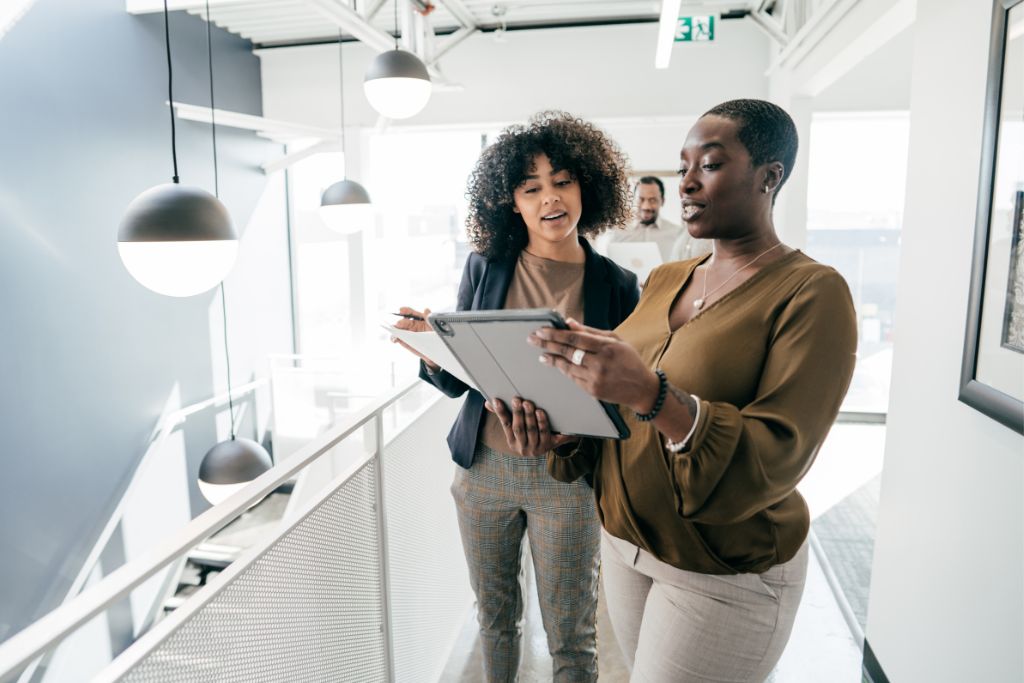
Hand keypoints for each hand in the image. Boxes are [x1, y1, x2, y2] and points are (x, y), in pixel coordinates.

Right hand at [391, 306, 439, 370]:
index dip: (406, 311)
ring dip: (395, 330)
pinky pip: (398, 339)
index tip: (401, 310)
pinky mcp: (406, 342)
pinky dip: (395, 338)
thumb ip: (430, 318)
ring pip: (399, 329)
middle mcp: (413, 325)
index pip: (411, 313)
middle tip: (399, 324)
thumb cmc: (437, 336)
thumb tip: (426, 310)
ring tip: (395, 331)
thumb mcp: (435, 326)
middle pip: (404, 322)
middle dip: (401, 322)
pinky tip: (395, 339)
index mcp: (420, 319)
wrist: (438, 350)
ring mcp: (408, 333)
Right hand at [487, 398, 576, 456]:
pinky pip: (545, 433)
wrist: (548, 446)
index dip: (501, 413)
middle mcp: (522, 447)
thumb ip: (504, 414)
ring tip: (528, 404)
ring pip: (532, 431)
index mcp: (512, 441)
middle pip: (519, 429)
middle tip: (517, 400)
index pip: (505, 425)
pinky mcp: (548, 446)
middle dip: (517, 414)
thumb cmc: (529, 433)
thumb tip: (488, 403)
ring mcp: (535, 448)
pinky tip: (541, 412)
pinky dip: (542, 422)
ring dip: (529, 417)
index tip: (497, 401)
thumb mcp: (516, 427)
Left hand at [528, 318, 660, 413]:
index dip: (555, 334)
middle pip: (567, 352)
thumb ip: (590, 331)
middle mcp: (600, 363)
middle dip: (547, 344)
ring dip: (552, 359)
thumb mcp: (615, 340)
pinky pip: (573, 378)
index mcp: (606, 347)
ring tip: (542, 354)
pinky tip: (557, 364)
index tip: (541, 330)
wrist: (642, 388)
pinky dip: (564, 370)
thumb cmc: (629, 360)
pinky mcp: (593, 391)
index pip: (575, 338)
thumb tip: (568, 322)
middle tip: (533, 339)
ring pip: (567, 367)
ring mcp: (596, 379)